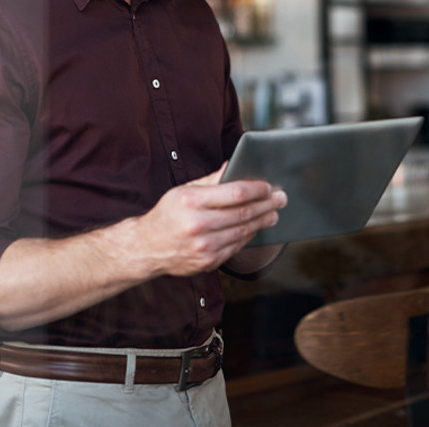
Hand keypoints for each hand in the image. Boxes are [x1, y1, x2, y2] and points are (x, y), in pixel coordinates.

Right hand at [137, 164, 287, 277]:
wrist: (146, 248)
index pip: (234, 193)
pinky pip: (236, 246)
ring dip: (262, 221)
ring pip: (243, 232)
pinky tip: (256, 228)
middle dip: (266, 205)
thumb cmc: (167, 215)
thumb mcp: (183, 190)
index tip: (268, 186)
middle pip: (243, 213)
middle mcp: (198, 225)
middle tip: (281, 198)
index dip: (256, 189)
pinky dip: (249, 236)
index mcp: (192, 202)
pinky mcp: (208, 262)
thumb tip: (233, 165)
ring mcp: (204, 247)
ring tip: (273, 213)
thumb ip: (210, 180)